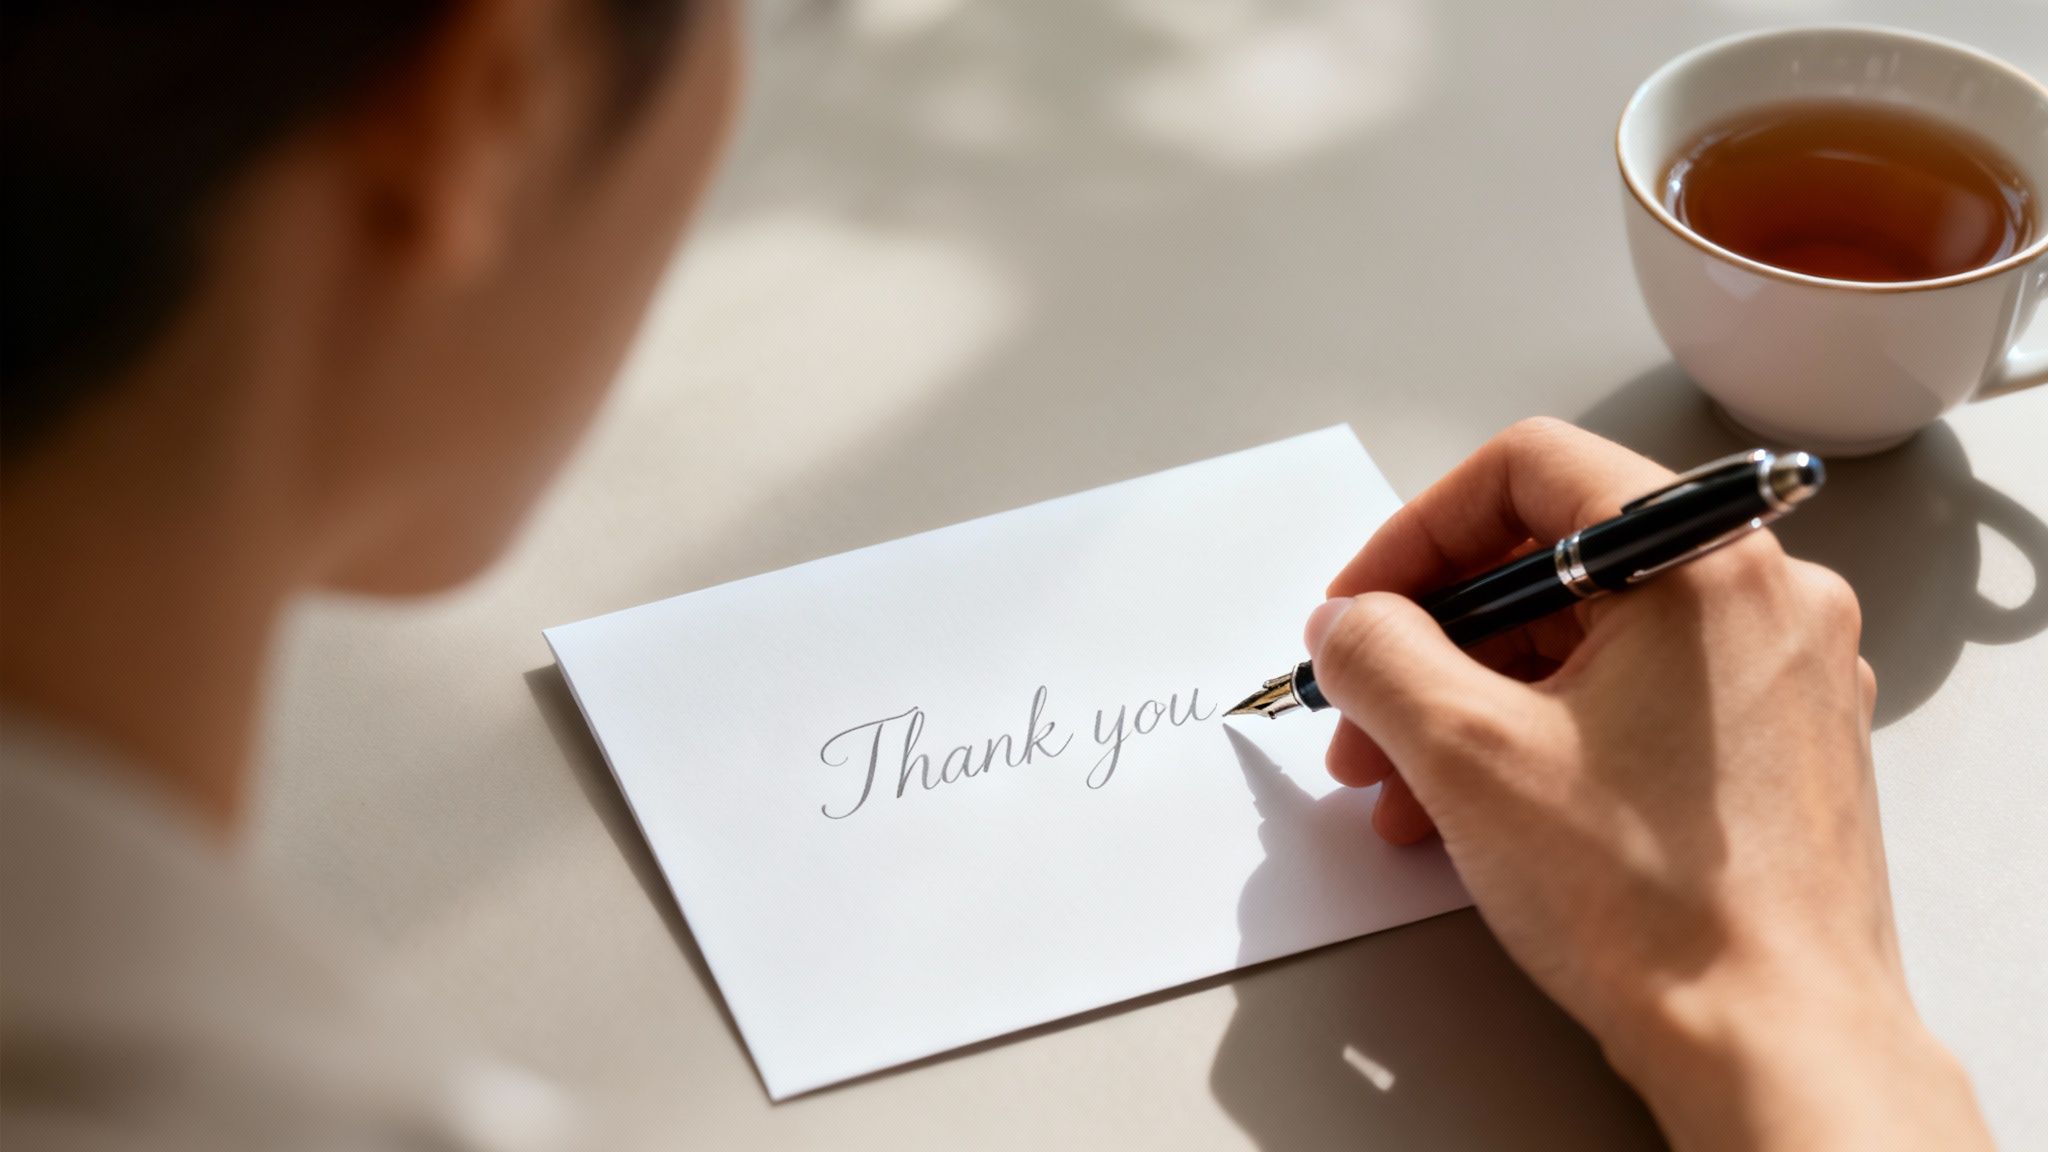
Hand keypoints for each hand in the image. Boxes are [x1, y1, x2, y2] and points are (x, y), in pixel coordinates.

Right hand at [1309, 419, 1989, 1150]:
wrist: (1774, 1047)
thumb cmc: (1658, 906)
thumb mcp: (1466, 753)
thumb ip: (1379, 656)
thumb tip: (1349, 624)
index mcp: (1706, 561)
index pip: (1531, 470)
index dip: (1416, 534)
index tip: (1362, 607)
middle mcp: (1764, 598)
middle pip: (1555, 566)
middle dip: (1434, 644)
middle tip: (1364, 713)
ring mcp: (1780, 676)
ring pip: (1589, 644)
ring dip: (1474, 704)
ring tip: (1402, 789)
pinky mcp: (1777, 749)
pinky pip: (1635, 702)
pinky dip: (1545, 739)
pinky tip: (1477, 813)